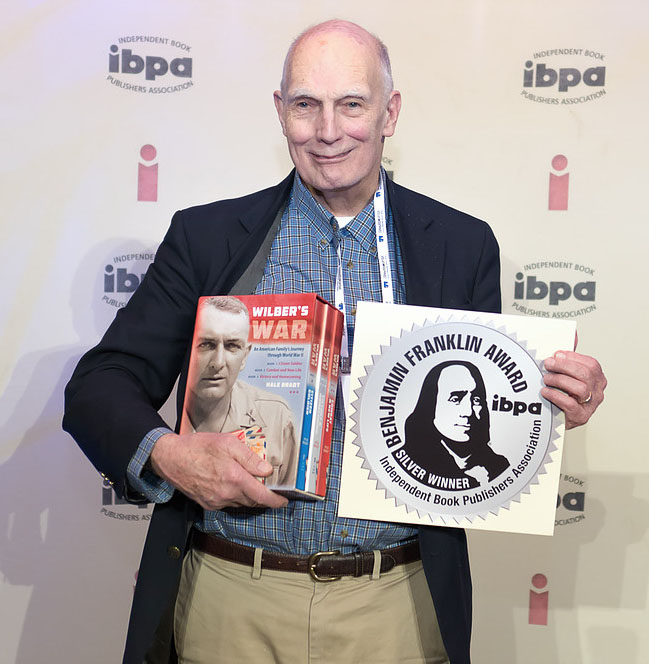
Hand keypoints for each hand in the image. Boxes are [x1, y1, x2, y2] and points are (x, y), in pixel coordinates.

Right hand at [149, 432, 288, 509]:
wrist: (171, 458)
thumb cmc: (198, 447)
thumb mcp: (228, 443)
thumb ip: (250, 458)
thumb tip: (266, 470)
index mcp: (234, 479)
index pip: (262, 496)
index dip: (275, 500)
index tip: (284, 500)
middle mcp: (226, 494)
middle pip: (253, 501)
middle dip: (263, 496)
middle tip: (268, 486)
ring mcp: (216, 501)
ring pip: (240, 503)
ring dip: (248, 496)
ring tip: (249, 482)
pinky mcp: (207, 504)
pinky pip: (228, 503)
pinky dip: (235, 496)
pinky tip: (232, 484)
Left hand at [542, 350, 605, 429]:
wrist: (553, 417)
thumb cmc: (561, 392)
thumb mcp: (566, 372)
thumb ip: (570, 355)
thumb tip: (573, 333)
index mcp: (597, 378)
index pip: (591, 364)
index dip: (573, 358)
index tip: (556, 355)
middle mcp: (597, 392)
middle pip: (586, 374)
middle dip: (564, 366)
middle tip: (548, 364)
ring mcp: (590, 405)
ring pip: (580, 388)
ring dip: (559, 380)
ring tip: (546, 379)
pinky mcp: (580, 417)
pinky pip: (570, 404)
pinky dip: (555, 395)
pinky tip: (546, 391)